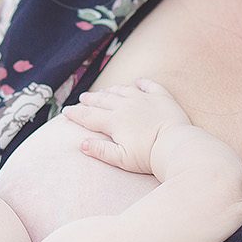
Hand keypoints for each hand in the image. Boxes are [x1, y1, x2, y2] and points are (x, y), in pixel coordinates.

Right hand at [67, 78, 190, 173]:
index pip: (89, 116)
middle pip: (103, 100)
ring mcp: (144, 99)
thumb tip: (81, 143)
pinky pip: (149, 85)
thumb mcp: (121, 159)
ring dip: (111, 90)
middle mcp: (126, 106)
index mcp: (114, 121)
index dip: (76, 114)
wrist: (176, 146)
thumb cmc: (148, 156)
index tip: (66, 112)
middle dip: (90, 99)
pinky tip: (137, 82)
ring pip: (122, 90)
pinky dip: (141, 82)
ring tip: (104, 91)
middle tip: (82, 98)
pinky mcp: (162, 97)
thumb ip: (100, 151)